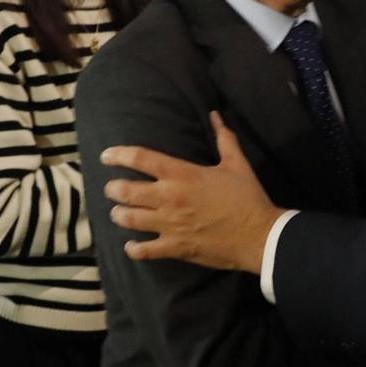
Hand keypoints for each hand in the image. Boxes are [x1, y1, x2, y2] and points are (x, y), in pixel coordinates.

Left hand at [102, 113, 281, 272]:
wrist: (259, 236)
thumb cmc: (247, 198)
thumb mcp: (237, 164)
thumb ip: (224, 138)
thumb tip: (216, 115)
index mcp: (182, 175)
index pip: (141, 159)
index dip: (118, 155)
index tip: (106, 156)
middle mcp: (170, 198)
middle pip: (126, 191)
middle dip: (113, 189)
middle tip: (112, 189)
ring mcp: (170, 224)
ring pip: (128, 219)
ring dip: (119, 215)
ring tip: (118, 213)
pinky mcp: (175, 247)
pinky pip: (143, 250)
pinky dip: (133, 248)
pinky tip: (132, 245)